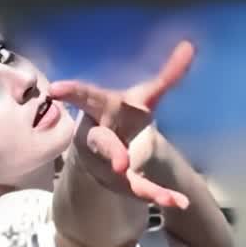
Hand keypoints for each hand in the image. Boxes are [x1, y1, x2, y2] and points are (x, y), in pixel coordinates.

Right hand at [51, 41, 194, 211]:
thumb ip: (168, 75)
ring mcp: (107, 162)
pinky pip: (140, 189)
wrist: (110, 152)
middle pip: (101, 143)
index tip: (55, 90)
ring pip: (119, 174)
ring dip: (138, 185)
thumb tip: (190, 45)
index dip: (70, 91)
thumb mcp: (145, 95)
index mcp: (100, 108)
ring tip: (163, 197)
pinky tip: (179, 202)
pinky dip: (161, 195)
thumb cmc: (123, 117)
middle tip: (121, 165)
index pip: (84, 96)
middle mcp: (100, 137)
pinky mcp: (121, 182)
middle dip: (111, 152)